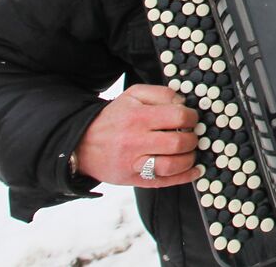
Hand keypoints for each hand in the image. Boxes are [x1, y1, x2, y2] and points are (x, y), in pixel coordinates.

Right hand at [72, 85, 199, 187]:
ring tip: (190, 152)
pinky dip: (184, 177)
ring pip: (172, 165)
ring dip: (189, 159)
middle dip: (193, 139)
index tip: (192, 119)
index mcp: (138, 117)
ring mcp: (134, 163)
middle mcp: (135, 141)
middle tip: (191, 136)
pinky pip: (163, 182)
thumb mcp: (133, 96)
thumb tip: (183, 103)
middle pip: (178, 143)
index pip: (178, 117)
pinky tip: (194, 170)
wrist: (82, 144)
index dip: (192, 117)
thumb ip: (160, 93)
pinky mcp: (133, 179)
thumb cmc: (113, 118)